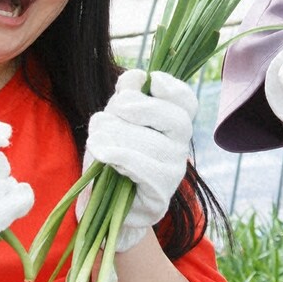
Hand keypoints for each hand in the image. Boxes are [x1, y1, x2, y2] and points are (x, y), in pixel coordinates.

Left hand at [82, 69, 196, 251]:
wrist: (102, 205)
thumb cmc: (110, 157)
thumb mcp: (114, 120)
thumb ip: (125, 97)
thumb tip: (136, 76)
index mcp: (172, 125)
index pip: (187, 103)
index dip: (174, 88)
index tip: (152, 80)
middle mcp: (180, 147)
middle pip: (174, 119)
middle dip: (141, 108)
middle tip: (113, 108)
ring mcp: (174, 172)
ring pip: (153, 144)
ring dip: (118, 135)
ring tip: (95, 139)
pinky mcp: (161, 194)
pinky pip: (144, 169)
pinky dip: (120, 157)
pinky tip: (103, 154)